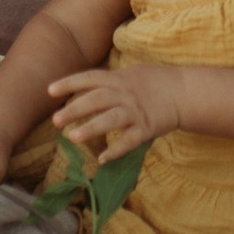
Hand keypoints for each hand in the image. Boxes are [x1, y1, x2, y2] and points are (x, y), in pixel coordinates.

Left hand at [45, 61, 180, 163]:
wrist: (184, 92)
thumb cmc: (154, 83)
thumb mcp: (130, 75)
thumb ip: (108, 81)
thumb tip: (83, 89)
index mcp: (118, 79)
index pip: (89, 78)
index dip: (69, 83)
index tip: (50, 91)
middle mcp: (125, 94)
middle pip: (96, 100)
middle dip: (75, 110)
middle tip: (56, 121)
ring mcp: (136, 112)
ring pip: (111, 119)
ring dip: (92, 128)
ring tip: (73, 138)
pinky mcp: (147, 128)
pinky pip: (129, 141)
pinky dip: (116, 150)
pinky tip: (102, 159)